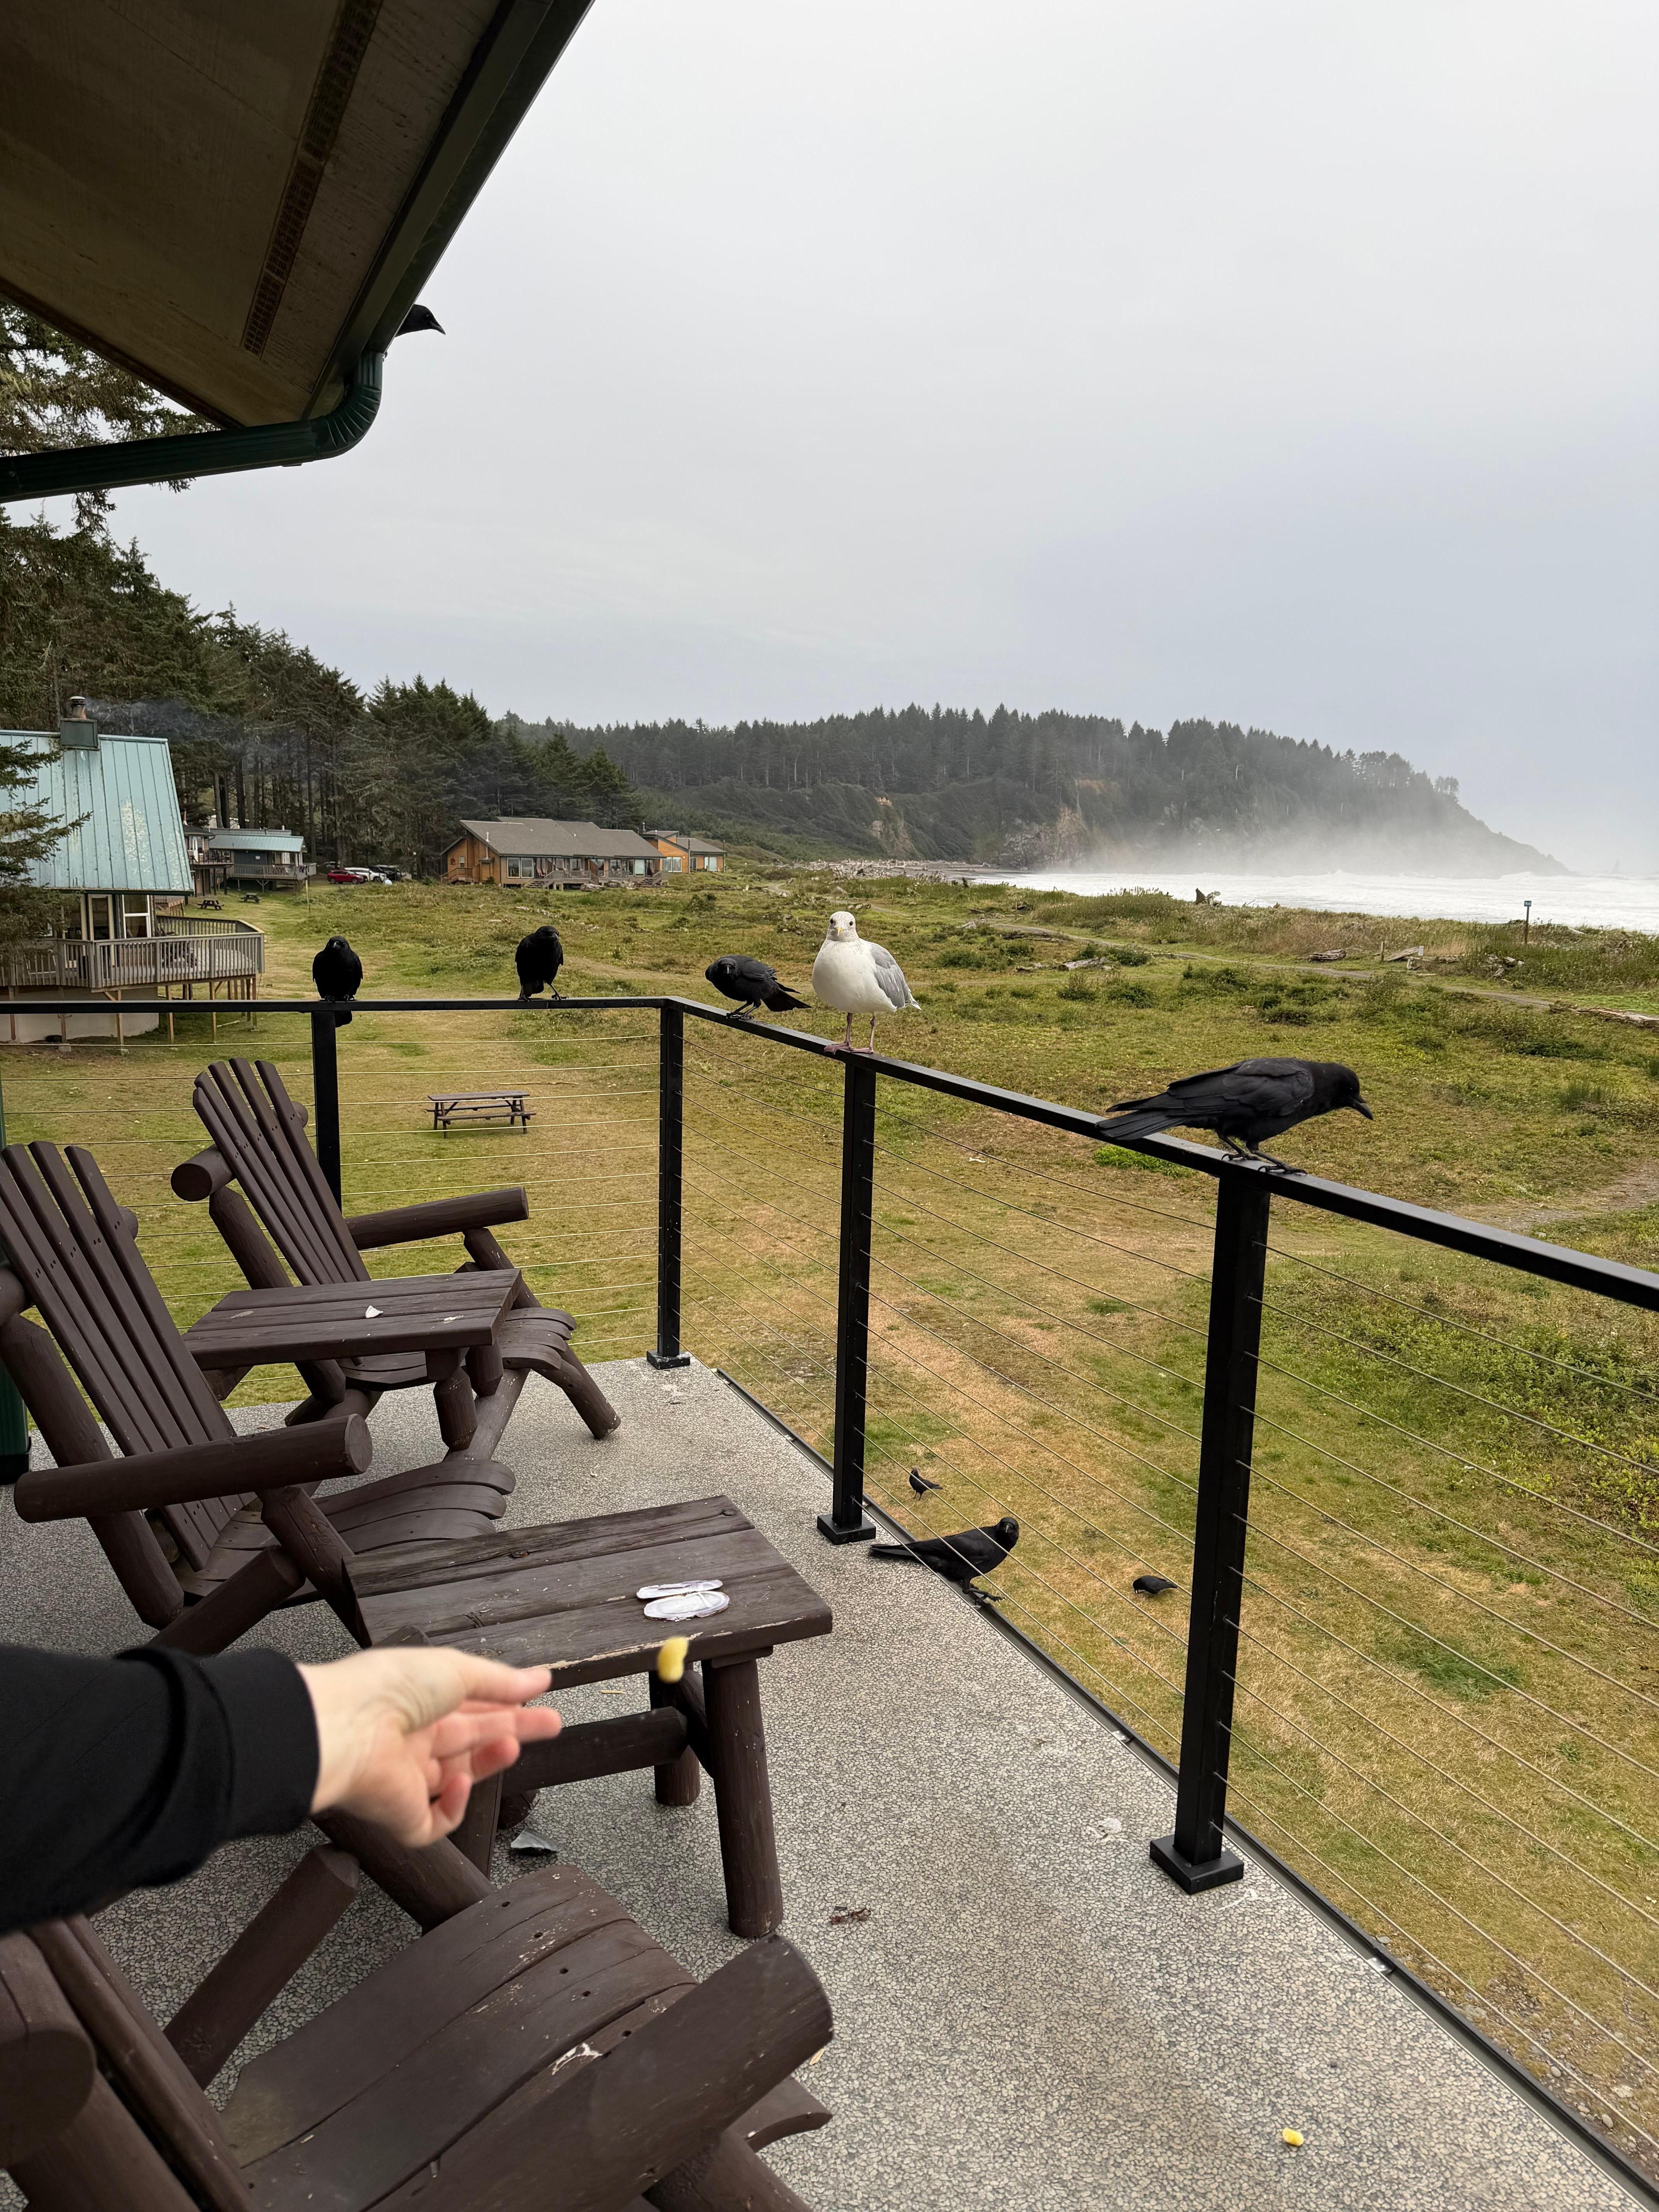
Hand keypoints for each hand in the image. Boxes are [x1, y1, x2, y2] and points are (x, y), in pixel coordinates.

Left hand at [299, 1647, 561, 1845]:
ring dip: (488, 1761)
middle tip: (551, 1725)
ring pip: (456, 1776)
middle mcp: (409, 1737)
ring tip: (513, 1748)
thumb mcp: (457, 1670)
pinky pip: (434, 1821)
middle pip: (470, 1738)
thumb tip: (538, 1679)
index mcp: (416, 1699)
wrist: (345, 1729)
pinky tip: (462, 1782)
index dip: (505, 1702)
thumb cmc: (391, 1688)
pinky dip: (455, 1805)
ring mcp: (404, 1778)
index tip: (539, 1698)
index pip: (469, 1704)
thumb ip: (500, 1682)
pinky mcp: (399, 1815)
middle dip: (512, 1730)